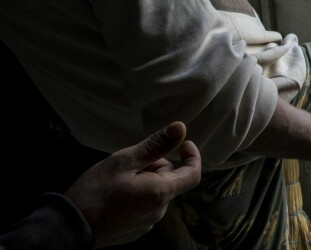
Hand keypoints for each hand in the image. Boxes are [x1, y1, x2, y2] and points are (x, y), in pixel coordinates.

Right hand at [65, 121, 200, 247]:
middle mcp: (159, 212)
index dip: (192, 156)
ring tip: (117, 179)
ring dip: (145, 180)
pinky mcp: (134, 230)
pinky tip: (114, 194)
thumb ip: (155, 145)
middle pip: (170, 180)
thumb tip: (180, 128)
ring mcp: (146, 223)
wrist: (68, 228)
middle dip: (156, 166)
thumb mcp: (124, 161)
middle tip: (129, 163)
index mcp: (160, 194)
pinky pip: (144, 206)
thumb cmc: (94, 192)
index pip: (193, 174)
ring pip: (156, 192)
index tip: (183, 143)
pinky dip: (136, 195)